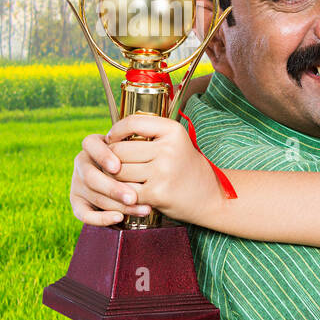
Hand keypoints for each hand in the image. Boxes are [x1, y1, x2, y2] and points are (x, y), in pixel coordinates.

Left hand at [68, 114, 222, 226]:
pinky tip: (130, 193)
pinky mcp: (157, 193)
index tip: (112, 140)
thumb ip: (148, 134)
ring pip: (118, 171)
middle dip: (111, 159)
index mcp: (173, 131)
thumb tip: (108, 138)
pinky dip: (123, 193)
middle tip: (116, 165)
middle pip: (119, 150)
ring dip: (115, 177)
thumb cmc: (186, 167)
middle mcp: (169, 149)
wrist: (211, 196)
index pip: (132, 123)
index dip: (116, 131)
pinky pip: (124, 190)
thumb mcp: (175, 142)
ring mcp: (163, 172)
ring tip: (123, 179)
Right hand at [70, 131, 143, 226]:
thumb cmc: (139, 161)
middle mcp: (82, 163)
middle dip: (113, 189)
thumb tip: (149, 163)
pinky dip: (101, 219)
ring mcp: (78, 183)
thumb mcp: (138, 153)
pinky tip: (119, 218)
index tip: (117, 168)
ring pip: (94, 196)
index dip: (102, 156)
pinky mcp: (77, 202)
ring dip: (119, 205)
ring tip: (143, 210)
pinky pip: (84, 214)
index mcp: (93, 146)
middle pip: (90, 176)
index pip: (90, 145)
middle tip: (133, 198)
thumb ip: (137, 154)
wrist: (134, 181)